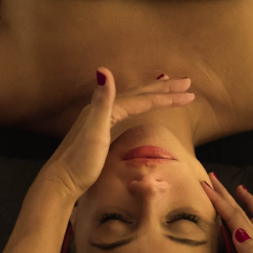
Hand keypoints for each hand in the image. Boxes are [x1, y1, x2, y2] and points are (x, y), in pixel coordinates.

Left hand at [41, 67, 194, 199]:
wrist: (61, 182)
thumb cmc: (80, 162)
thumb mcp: (94, 130)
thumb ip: (102, 101)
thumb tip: (104, 70)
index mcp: (106, 109)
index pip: (143, 98)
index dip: (167, 95)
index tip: (190, 94)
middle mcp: (102, 109)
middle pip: (139, 94)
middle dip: (164, 88)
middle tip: (187, 83)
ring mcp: (99, 119)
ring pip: (132, 100)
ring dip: (152, 93)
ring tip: (167, 85)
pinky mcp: (98, 130)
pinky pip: (125, 110)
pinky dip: (138, 105)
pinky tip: (137, 107)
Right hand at [201, 172, 252, 252]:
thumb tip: (240, 230)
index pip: (236, 219)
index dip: (220, 201)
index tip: (204, 185)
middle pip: (244, 214)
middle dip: (229, 195)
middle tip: (213, 178)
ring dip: (245, 203)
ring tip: (237, 190)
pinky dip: (250, 220)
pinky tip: (247, 223)